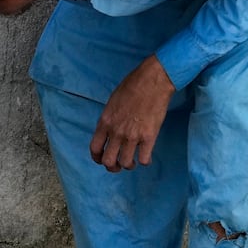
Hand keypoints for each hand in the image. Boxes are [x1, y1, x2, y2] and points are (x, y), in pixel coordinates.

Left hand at [90, 55, 175, 172]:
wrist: (153, 80)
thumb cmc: (132, 86)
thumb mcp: (112, 102)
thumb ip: (109, 119)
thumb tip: (110, 131)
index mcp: (105, 122)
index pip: (94, 148)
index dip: (97, 158)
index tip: (101, 160)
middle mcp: (116, 132)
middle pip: (108, 161)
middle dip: (112, 167)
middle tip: (118, 165)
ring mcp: (132, 136)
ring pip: (126, 163)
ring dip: (129, 166)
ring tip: (133, 162)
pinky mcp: (149, 137)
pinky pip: (144, 159)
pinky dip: (145, 161)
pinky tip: (146, 157)